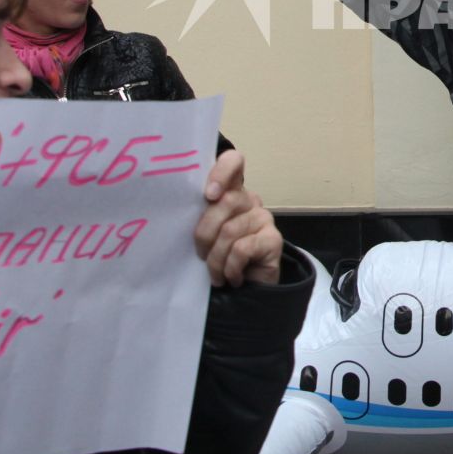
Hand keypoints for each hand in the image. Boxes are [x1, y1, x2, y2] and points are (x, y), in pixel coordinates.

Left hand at [193, 149, 282, 287]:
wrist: (245, 292)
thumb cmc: (219, 259)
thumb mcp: (204, 234)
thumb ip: (200, 215)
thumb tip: (179, 207)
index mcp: (231, 191)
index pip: (233, 161)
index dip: (221, 171)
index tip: (207, 194)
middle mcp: (250, 200)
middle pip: (225, 201)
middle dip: (205, 233)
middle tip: (201, 255)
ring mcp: (264, 218)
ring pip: (230, 230)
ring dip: (215, 259)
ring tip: (215, 274)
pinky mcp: (273, 239)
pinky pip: (242, 249)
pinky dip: (230, 267)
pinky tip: (232, 277)